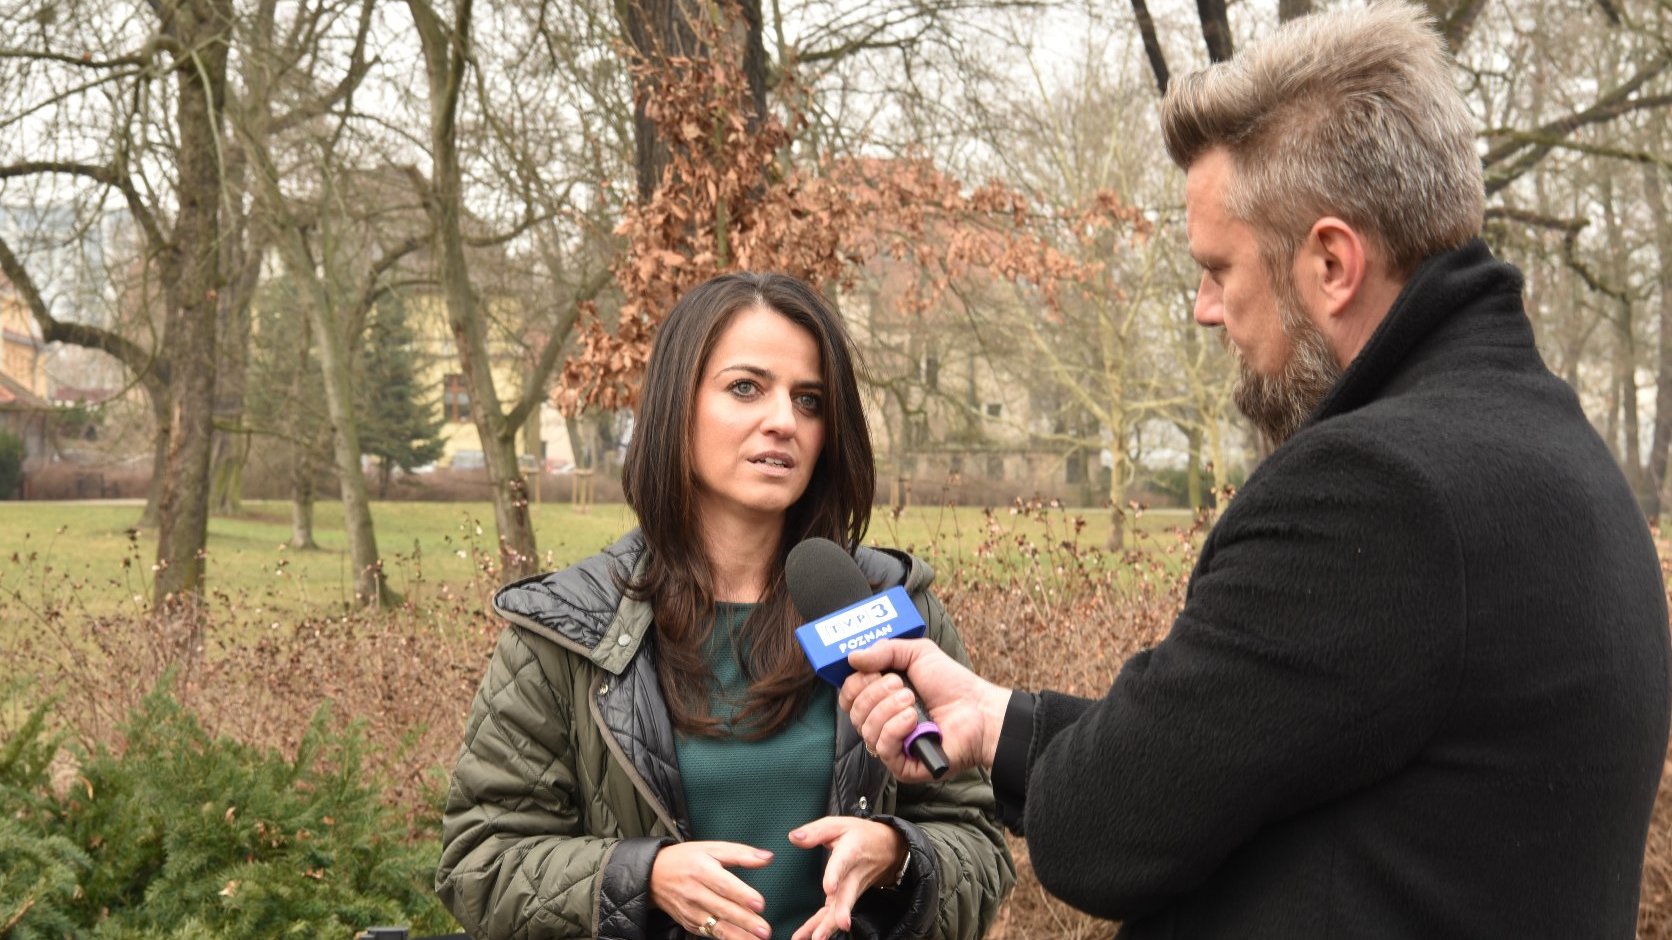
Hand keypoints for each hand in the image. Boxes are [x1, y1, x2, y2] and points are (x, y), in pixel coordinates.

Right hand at [648, 841, 773, 939]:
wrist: (653, 875)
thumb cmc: (686, 859)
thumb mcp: (711, 848)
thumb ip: (741, 853)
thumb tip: (767, 857)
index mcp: (701, 870)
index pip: (724, 885)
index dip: (742, 895)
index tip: (760, 904)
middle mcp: (694, 892)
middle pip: (722, 909)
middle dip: (744, 921)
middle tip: (764, 930)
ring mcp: (690, 911)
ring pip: (716, 926)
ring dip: (737, 936)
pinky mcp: (689, 923)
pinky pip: (709, 933)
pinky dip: (725, 939)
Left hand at [787, 816, 906, 939]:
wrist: (890, 848)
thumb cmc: (860, 835)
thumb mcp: (839, 824)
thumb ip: (815, 831)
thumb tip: (793, 837)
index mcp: (851, 851)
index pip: (842, 864)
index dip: (835, 876)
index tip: (829, 889)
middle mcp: (854, 875)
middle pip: (847, 895)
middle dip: (840, 912)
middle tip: (832, 927)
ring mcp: (853, 889)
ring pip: (842, 910)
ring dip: (829, 927)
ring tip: (816, 939)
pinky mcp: (849, 898)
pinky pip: (836, 914)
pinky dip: (825, 928)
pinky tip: (811, 938)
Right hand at [839, 639, 1011, 781]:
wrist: (979, 710)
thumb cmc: (952, 685)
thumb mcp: (918, 654)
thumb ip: (884, 650)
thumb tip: (851, 657)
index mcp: (881, 699)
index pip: (849, 697)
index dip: (855, 684)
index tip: (874, 672)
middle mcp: (883, 722)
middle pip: (855, 712)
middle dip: (876, 694)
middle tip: (901, 686)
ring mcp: (892, 745)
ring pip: (866, 730)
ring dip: (889, 710)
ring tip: (913, 703)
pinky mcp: (903, 766)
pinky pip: (882, 748)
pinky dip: (895, 729)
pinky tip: (913, 720)